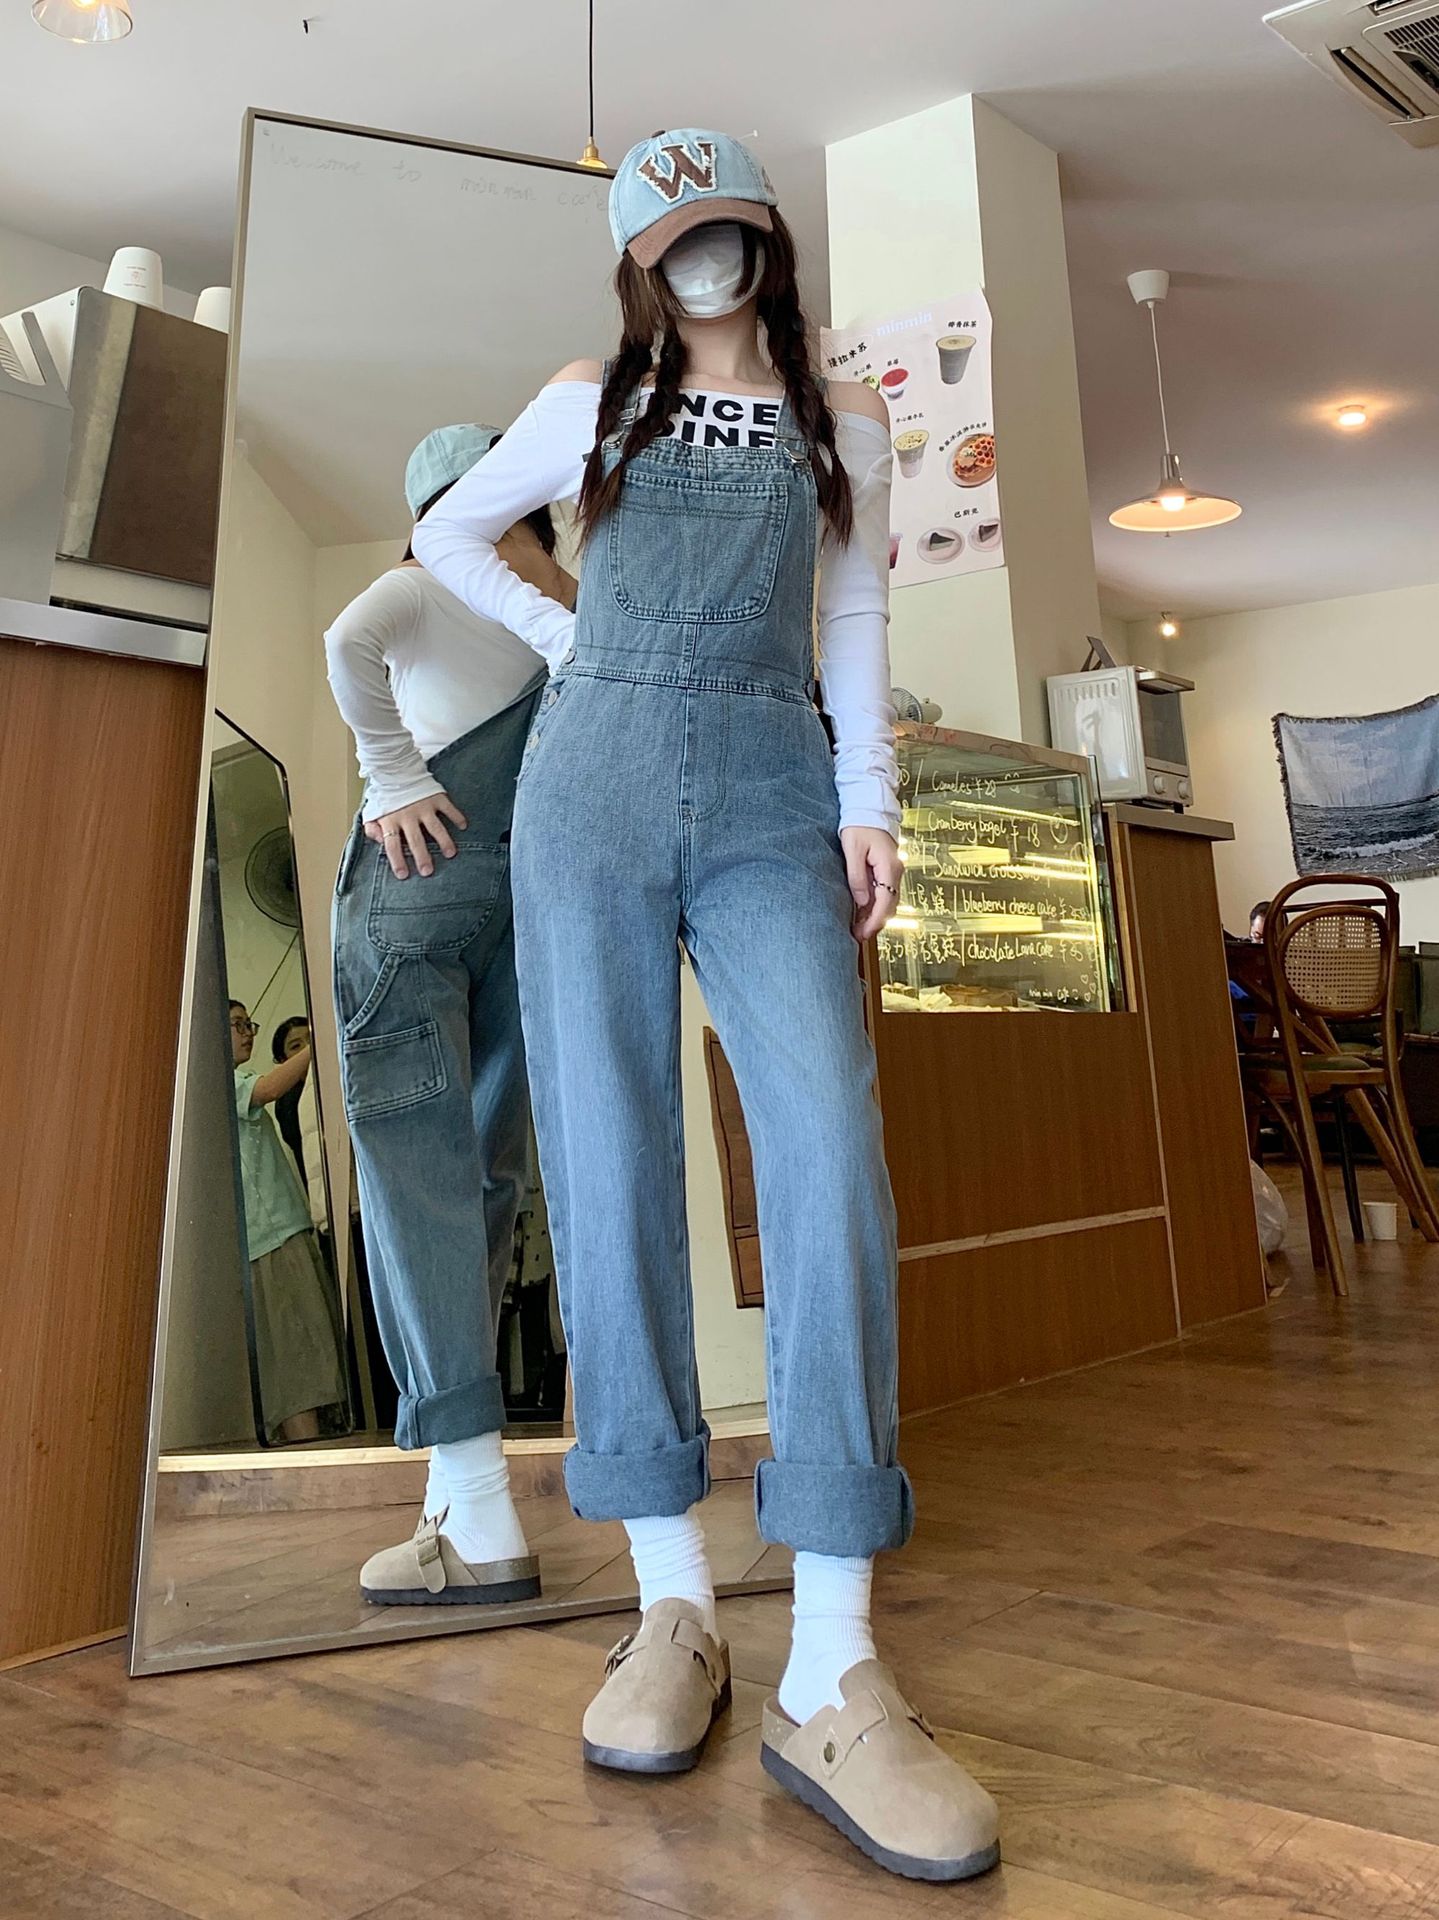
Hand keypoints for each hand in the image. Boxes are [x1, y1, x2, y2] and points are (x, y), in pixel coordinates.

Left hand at [365, 793, 467, 879]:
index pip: (392, 844)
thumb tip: (379, 842)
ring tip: (450, 854)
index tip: (403, 874)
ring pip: (435, 827)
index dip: (397, 860)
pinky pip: (448, 809)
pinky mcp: (435, 798)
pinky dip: (456, 817)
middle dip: (422, 856)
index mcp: (390, 820)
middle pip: (415, 840)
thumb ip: (372, 829)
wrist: (396, 770)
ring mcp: (423, 807)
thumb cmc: (385, 796)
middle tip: (428, 871)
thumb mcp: (372, 812)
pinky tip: (463, 826)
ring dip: (444, 841)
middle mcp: (407, 815)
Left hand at [840, 826, 902, 941]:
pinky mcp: (887, 871)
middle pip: (889, 906)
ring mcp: (893, 871)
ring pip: (888, 902)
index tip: (862, 934)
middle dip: (875, 924)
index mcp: (889, 867)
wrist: (869, 808)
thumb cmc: (859, 825)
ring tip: (857, 928)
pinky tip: (862, 913)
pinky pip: (884, 893)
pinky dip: (875, 906)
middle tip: (857, 936)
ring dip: (875, 917)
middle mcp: (895, 871)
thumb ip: (856, 876)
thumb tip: (861, 902)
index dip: (874, 922)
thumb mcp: (853, 850)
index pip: (885, 903)